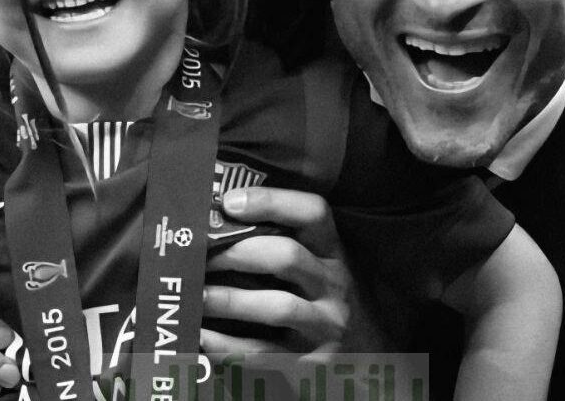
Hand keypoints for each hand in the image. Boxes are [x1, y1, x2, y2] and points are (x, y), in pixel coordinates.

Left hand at [200, 187, 351, 359]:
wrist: (368, 353)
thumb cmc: (326, 297)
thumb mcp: (320, 262)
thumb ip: (285, 239)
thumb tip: (220, 214)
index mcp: (333, 251)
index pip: (313, 212)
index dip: (271, 202)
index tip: (229, 202)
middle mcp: (335, 284)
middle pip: (287, 257)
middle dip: (237, 253)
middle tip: (200, 255)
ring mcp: (326, 325)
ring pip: (277, 307)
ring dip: (229, 301)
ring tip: (196, 297)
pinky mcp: (313, 363)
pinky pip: (265, 352)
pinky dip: (228, 345)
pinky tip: (202, 337)